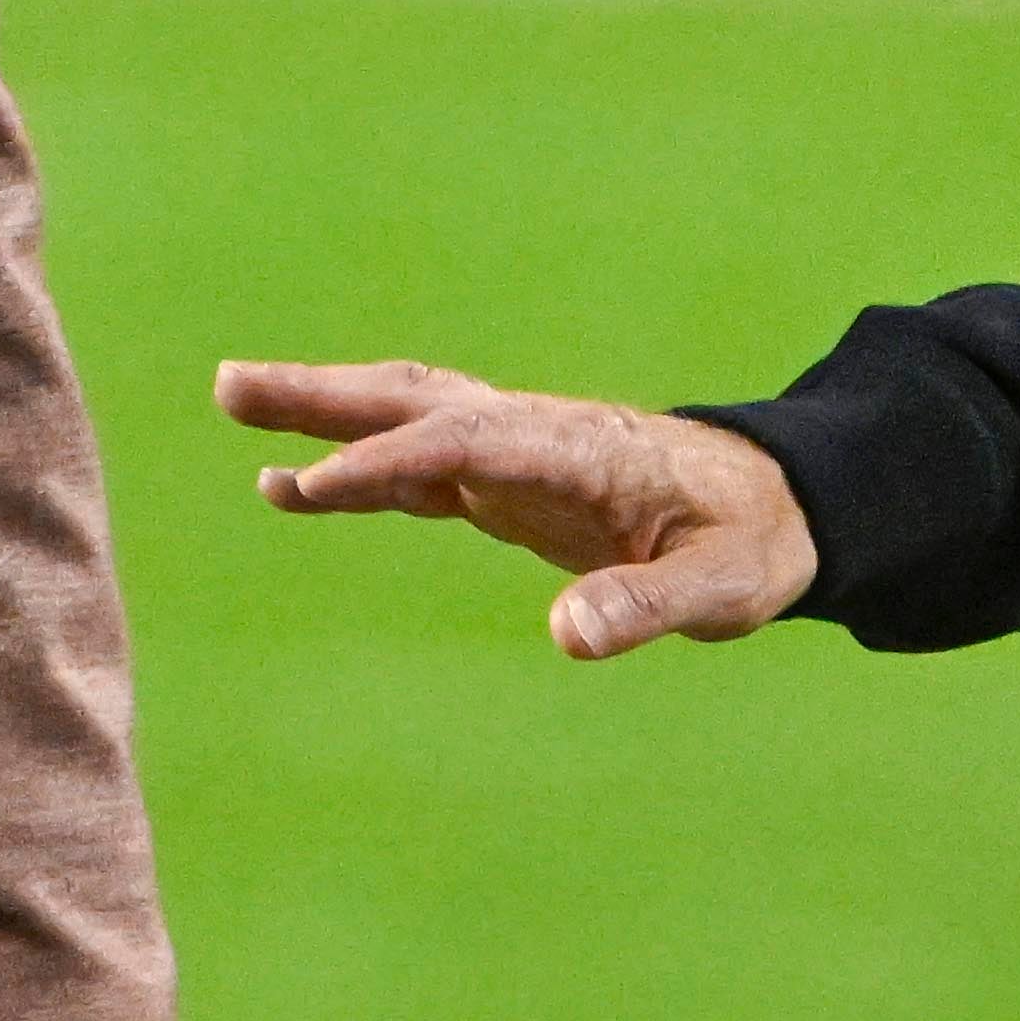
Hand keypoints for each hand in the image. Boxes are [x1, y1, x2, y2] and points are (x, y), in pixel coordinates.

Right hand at [217, 359, 817, 657]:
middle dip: (331, 396)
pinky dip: (358, 470)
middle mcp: (542, 436)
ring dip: (327, 411)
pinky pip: (421, 466)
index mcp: (585, 451)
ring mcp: (523, 452)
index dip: (393, 461)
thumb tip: (566, 637)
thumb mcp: (723, 587)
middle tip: (233, 383)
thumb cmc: (759, 542)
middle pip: (423, 404)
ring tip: (234, 397)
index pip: (473, 444)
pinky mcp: (514, 482)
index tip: (315, 486)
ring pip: (412, 420)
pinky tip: (292, 487)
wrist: (786, 504)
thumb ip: (647, 606)